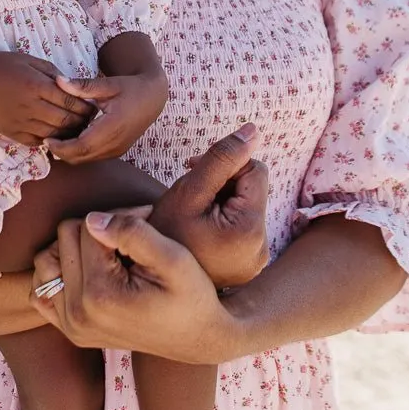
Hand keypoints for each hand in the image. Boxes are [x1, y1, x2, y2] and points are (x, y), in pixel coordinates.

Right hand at [0, 52, 93, 145]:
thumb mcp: (27, 59)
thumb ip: (51, 71)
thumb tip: (71, 84)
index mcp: (36, 85)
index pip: (71, 100)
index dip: (86, 105)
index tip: (94, 105)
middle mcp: (31, 106)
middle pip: (66, 120)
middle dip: (82, 121)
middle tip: (91, 120)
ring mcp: (21, 122)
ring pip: (55, 134)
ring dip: (69, 133)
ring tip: (78, 129)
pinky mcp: (12, 133)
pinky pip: (38, 142)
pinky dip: (51, 140)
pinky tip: (57, 135)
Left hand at [31, 208, 233, 362]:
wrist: (199, 338)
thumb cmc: (192, 295)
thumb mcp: (174, 258)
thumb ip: (133, 232)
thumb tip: (92, 220)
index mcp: (101, 295)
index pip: (86, 228)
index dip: (117, 217)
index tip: (144, 223)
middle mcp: (77, 314)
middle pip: (63, 239)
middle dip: (94, 230)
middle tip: (129, 239)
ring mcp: (70, 326)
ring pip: (46, 260)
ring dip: (74, 249)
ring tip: (109, 255)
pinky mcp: (69, 331)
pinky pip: (41, 290)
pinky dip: (59, 274)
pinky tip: (88, 272)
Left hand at [44, 70, 167, 161]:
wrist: (153, 98)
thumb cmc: (130, 88)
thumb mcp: (108, 84)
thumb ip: (82, 85)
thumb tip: (58, 81)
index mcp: (112, 127)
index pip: (81, 147)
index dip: (61, 147)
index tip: (47, 139)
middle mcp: (115, 144)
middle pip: (81, 157)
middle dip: (61, 152)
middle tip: (47, 139)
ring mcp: (117, 150)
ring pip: (86, 160)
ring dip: (70, 153)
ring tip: (57, 138)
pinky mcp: (117, 152)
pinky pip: (93, 157)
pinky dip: (80, 152)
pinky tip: (72, 137)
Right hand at [149, 123, 268, 286]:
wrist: (146, 279)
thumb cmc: (162, 232)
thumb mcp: (188, 191)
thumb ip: (222, 158)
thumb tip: (253, 131)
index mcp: (250, 230)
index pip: (255, 171)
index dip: (226, 164)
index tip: (194, 168)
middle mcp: (261, 250)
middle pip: (253, 190)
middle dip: (224, 184)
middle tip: (192, 194)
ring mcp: (256, 261)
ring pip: (247, 207)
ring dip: (223, 200)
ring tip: (194, 213)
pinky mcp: (248, 266)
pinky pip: (243, 228)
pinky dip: (224, 220)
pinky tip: (201, 229)